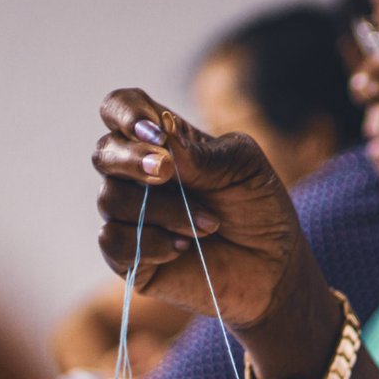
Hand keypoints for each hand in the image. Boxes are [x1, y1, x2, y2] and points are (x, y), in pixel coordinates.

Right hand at [91, 89, 338, 373]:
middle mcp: (137, 175)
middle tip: (168, 173)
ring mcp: (130, 214)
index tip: (154, 131)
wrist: (273, 270)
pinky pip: (114, 241)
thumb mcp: (248, 170)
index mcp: (163, 142)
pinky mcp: (127, 255)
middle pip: (104, 153)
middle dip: (133, 161)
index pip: (121, 108)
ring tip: (211, 226)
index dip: (126, 113)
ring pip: (112, 199)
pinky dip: (152, 244)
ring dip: (167, 212)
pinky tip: (184, 249)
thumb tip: (164, 141)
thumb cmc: (260, 211)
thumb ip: (206, 154)